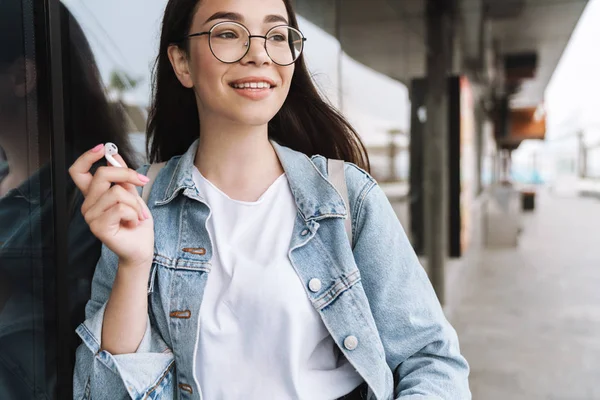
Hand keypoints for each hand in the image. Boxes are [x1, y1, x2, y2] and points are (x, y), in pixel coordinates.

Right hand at [69, 144, 153, 267]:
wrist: (141, 248)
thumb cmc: (136, 222)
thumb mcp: (132, 194)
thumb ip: (123, 177)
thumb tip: (114, 155)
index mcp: (93, 195)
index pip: (78, 171)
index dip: (87, 157)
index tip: (103, 148)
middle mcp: (88, 205)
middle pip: (102, 174)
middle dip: (127, 174)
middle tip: (142, 181)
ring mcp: (91, 217)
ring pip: (117, 192)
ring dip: (135, 202)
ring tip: (137, 215)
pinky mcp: (98, 228)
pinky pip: (120, 208)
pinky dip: (134, 214)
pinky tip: (133, 223)